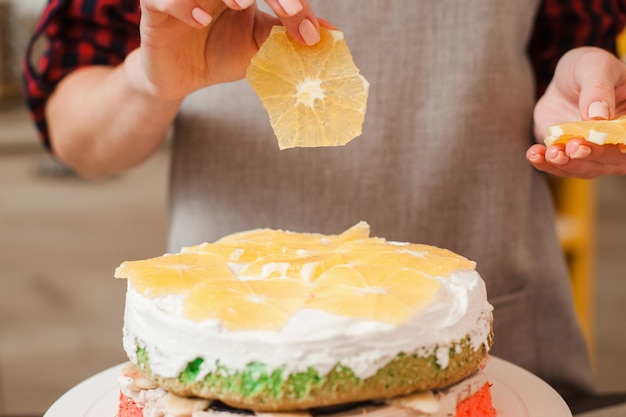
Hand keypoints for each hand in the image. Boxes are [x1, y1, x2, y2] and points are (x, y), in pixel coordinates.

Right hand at [127, 0, 321, 100]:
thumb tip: (330, 32)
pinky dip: (183, 3)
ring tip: (242, 4)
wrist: (183, 76)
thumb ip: (287, 34)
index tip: (307, 31)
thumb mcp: (260, 46)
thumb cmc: (221, 53)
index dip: (291, 1)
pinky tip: (200, 20)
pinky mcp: (156, 5)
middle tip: (288, 12)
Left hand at [527, 47, 625, 177]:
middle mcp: (618, 141)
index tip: (598, 141)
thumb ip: (598, 88)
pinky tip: (534, 155)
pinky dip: (546, 163)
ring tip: (550, 153)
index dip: (617, 146)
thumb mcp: (594, 67)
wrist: (564, 80)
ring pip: (584, 168)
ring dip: (566, 164)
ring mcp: (594, 152)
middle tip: (572, 148)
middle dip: (589, 155)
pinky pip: (559, 166)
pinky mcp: (569, 156)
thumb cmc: (587, 68)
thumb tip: (598, 115)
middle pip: (610, 159)